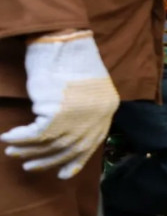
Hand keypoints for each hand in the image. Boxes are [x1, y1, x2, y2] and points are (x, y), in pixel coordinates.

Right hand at [1, 30, 119, 178]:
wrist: (64, 42)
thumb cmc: (71, 61)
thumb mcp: (87, 89)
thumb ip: (85, 110)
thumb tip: (69, 132)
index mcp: (108, 109)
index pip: (91, 144)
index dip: (75, 161)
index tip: (62, 174)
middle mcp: (97, 116)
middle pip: (71, 148)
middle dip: (49, 160)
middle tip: (30, 166)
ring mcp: (79, 116)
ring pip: (52, 143)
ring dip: (30, 150)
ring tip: (13, 152)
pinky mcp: (58, 112)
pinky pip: (36, 134)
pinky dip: (21, 138)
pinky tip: (8, 138)